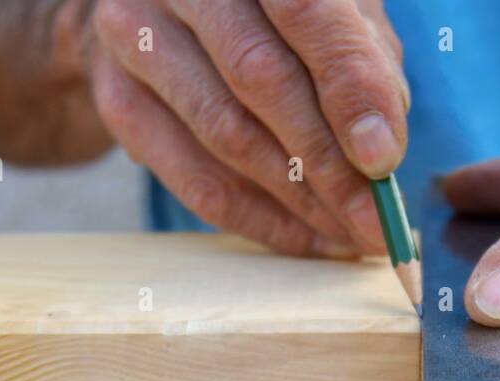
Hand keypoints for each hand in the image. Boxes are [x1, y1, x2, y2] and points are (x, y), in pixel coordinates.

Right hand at [76, 0, 408, 256]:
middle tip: (374, 222)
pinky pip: (193, 180)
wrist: (161, 9)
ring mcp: (135, 36)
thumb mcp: (332, 10)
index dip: (348, 89)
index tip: (383, 161)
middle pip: (260, 80)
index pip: (305, 12)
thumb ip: (362, 60)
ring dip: (297, 200)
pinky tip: (305, 238)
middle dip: (328, 164)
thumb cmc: (272, 13)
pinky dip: (258, 220)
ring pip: (225, 135)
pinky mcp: (117, 98)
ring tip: (349, 234)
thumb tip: (381, 147)